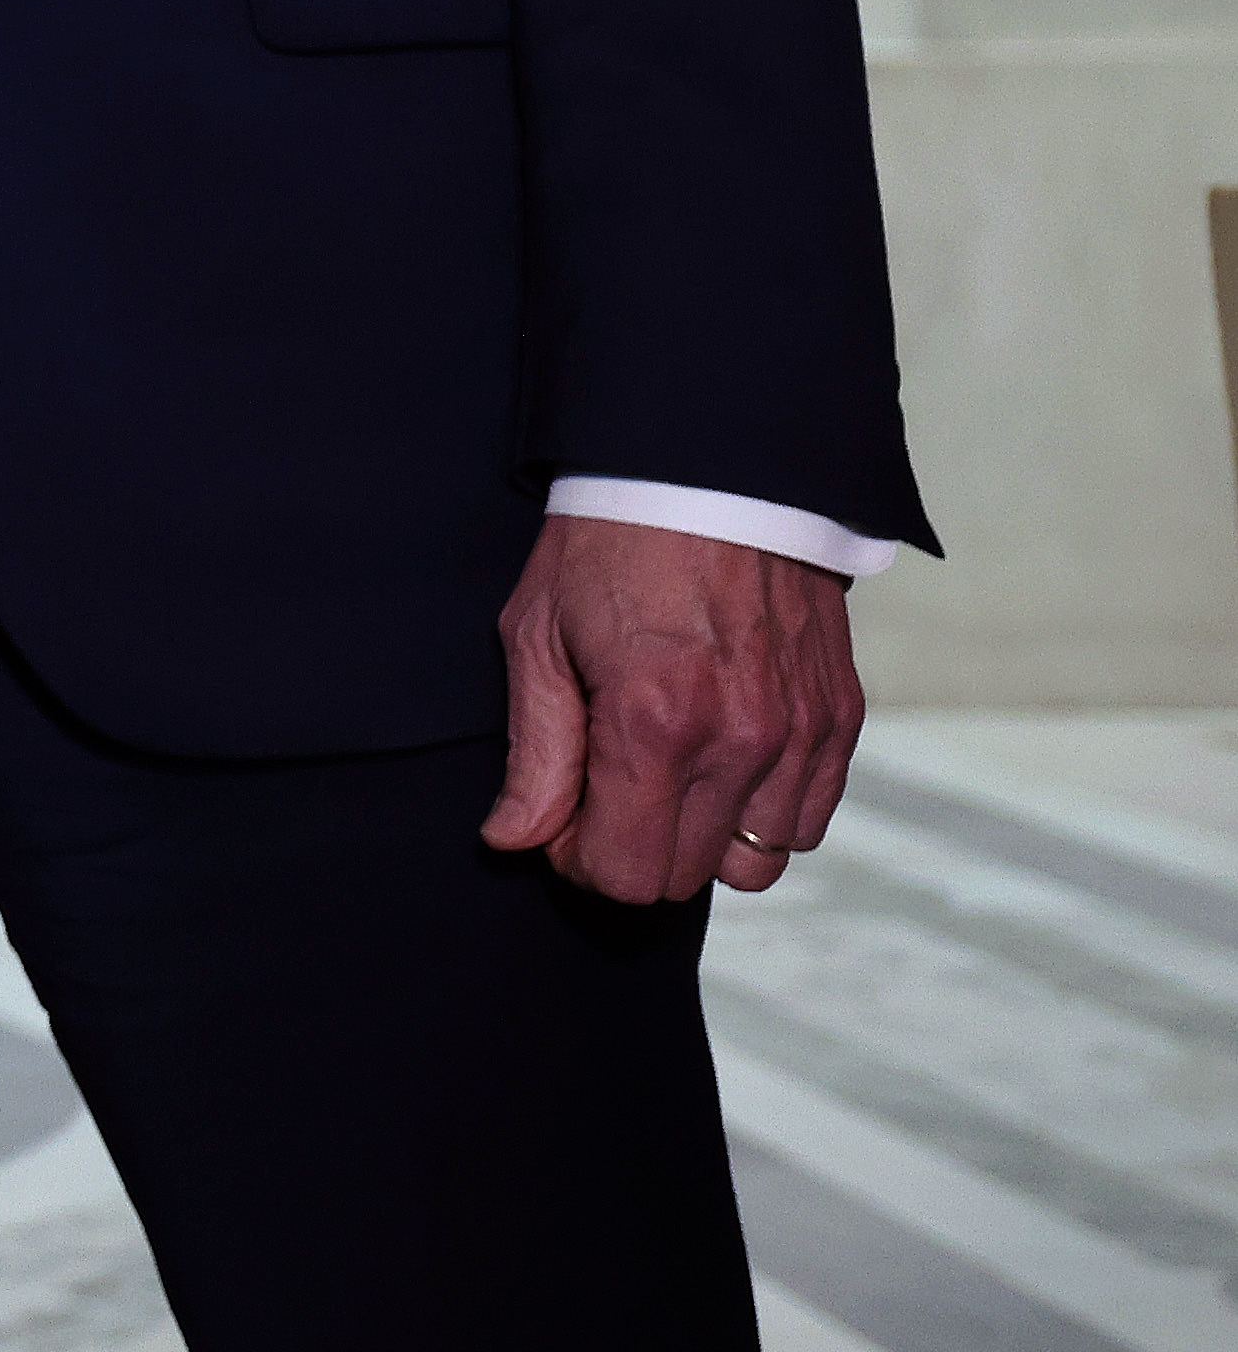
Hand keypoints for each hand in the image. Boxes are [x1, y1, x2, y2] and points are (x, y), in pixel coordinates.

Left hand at [488, 512, 859, 901]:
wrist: (710, 473)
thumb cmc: (607, 546)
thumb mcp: (537, 635)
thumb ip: (535, 754)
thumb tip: (513, 840)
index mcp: (655, 723)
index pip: (625, 872)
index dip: (579, 863)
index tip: (560, 824)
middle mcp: (740, 742)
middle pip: (683, 878)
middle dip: (630, 852)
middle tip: (600, 796)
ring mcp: (800, 735)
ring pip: (753, 864)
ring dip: (699, 838)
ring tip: (661, 775)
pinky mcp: (839, 720)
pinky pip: (806, 822)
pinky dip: (760, 813)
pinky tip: (718, 761)